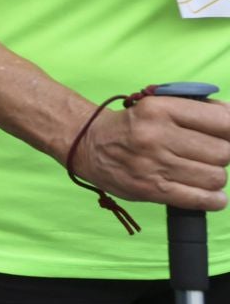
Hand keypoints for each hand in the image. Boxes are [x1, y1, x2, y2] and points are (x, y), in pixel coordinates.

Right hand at [72, 94, 229, 209]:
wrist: (86, 143)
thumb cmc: (132, 124)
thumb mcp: (158, 104)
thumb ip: (197, 110)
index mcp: (161, 108)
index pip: (223, 122)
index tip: (227, 135)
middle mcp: (157, 135)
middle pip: (223, 153)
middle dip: (222, 155)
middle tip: (208, 154)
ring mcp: (154, 165)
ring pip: (216, 177)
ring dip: (214, 176)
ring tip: (200, 171)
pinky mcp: (151, 190)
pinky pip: (201, 199)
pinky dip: (214, 199)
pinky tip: (208, 193)